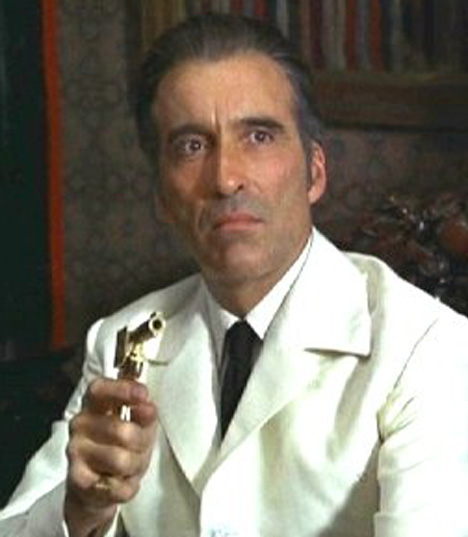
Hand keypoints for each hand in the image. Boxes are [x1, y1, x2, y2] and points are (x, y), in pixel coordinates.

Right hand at [64, 378, 156, 536]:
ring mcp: (75, 451)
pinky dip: (126, 487)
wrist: (98, 485)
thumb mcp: (139, 424)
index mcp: (95, 404)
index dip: (122, 389)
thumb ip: (144, 413)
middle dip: (141, 442)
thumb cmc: (120, 446)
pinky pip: (116, 486)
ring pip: (121, 460)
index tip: (143, 394)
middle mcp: (80, 424)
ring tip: (130, 464)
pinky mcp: (76, 480)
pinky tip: (120, 481)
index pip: (100, 389)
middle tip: (141, 445)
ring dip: (135, 465)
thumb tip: (147, 407)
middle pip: (122, 431)